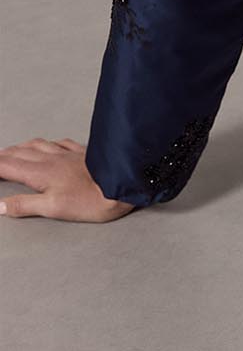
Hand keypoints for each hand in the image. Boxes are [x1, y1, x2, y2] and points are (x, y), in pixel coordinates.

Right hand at [0, 138, 136, 220]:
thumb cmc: (91, 199)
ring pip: (37, 144)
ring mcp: (67, 153)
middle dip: (2, 156)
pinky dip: (48, 143)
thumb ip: (25, 205)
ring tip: (12, 150)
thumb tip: (0, 206)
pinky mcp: (82, 153)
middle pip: (18, 153)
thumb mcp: (53, 208)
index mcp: (40, 172)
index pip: (7, 165)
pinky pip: (60, 142)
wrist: (121, 184)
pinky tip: (50, 144)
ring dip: (21, 147)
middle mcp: (51, 158)